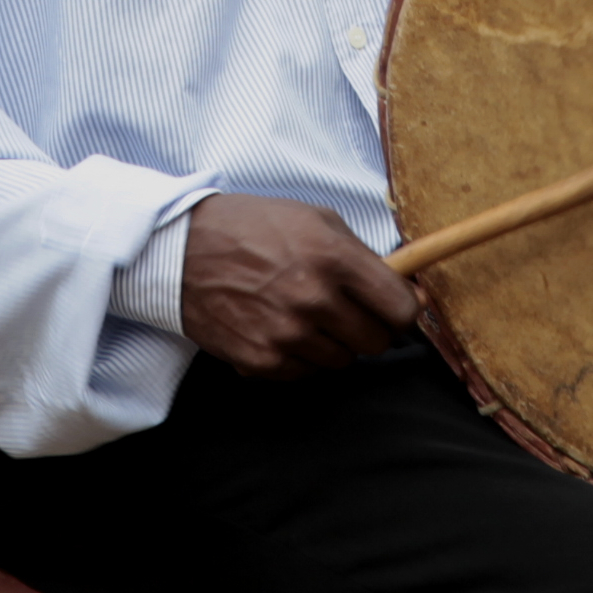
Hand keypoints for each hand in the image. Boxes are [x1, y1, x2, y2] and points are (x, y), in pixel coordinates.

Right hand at [177, 193, 420, 381]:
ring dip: (334, 341)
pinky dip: (302, 356)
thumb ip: (363, 257)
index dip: (404, 311)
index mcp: (333, 257)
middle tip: (349, 309)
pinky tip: (282, 326)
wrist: (186, 251)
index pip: (399, 309)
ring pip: (342, 361)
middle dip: (370, 326)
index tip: (397, 308)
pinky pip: (307, 373)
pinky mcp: (262, 362)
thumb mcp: (317, 220)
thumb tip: (406, 292)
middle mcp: (313, 300)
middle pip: (376, 342)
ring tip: (307, 312)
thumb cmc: (256, 228)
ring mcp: (287, 335)